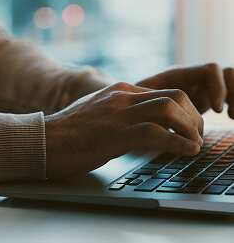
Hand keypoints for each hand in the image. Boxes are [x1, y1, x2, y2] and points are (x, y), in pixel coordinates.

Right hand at [45, 82, 203, 178]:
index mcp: (122, 91)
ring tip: (196, 144)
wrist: (44, 139)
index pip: (166, 92)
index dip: (187, 109)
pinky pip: (155, 133)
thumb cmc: (73, 131)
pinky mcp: (114, 134)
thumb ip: (125, 111)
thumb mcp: (103, 112)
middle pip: (174, 96)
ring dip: (190, 128)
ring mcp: (118, 114)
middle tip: (198, 135)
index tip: (192, 126)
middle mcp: (123, 97)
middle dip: (194, 117)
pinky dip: (177, 143)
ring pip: (168, 110)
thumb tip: (148, 121)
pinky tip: (188, 151)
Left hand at [136, 63, 233, 117]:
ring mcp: (201, 87)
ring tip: (233, 117)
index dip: (217, 88)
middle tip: (232, 115)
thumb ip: (153, 102)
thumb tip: (164, 115)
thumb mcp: (143, 101)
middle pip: (226, 73)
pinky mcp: (204, 98)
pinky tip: (231, 117)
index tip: (216, 110)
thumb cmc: (135, 101)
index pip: (210, 70)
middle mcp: (193, 78)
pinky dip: (232, 102)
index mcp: (180, 75)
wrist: (135, 103)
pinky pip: (227, 95)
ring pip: (230, 82)